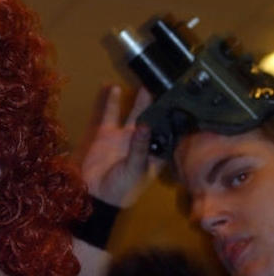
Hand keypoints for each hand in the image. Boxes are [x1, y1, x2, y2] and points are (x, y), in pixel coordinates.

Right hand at [76, 85, 163, 207]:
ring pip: (134, 112)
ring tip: (145, 81)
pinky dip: (112, 102)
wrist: (95, 195)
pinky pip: (110, 115)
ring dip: (139, 99)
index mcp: (155, 152)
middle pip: (154, 118)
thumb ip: (139, 148)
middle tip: (166, 83)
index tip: (180, 100)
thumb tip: (144, 125)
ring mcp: (124, 136)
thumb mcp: (134, 169)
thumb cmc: (122, 188)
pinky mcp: (107, 134)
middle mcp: (143, 141)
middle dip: (160, 103)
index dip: (174, 117)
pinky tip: (114, 87)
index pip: (169, 131)